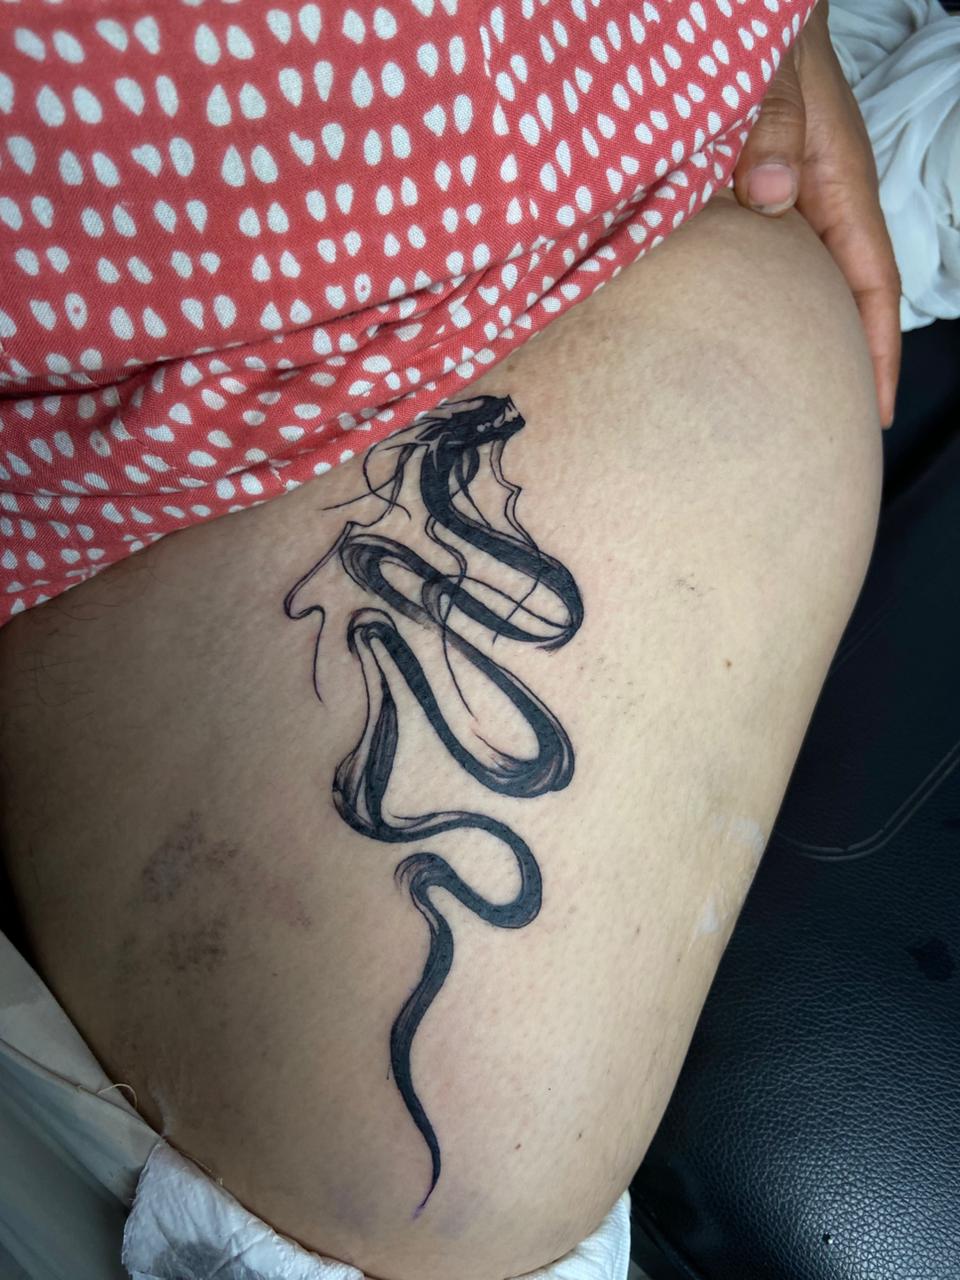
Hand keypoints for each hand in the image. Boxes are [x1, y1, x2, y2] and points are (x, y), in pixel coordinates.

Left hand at [732, 0, 901, 427]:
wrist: (744, 18)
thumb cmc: (766, 48)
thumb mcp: (773, 84)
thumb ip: (771, 135)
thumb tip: (771, 198)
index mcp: (839, 188)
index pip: (872, 285)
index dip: (875, 351)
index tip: (874, 410)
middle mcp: (821, 206)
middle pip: (841, 301)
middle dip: (842, 365)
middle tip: (827, 433)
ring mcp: (791, 207)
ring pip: (803, 291)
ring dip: (802, 342)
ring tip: (789, 406)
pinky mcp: (759, 205)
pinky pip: (769, 270)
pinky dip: (763, 308)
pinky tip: (744, 342)